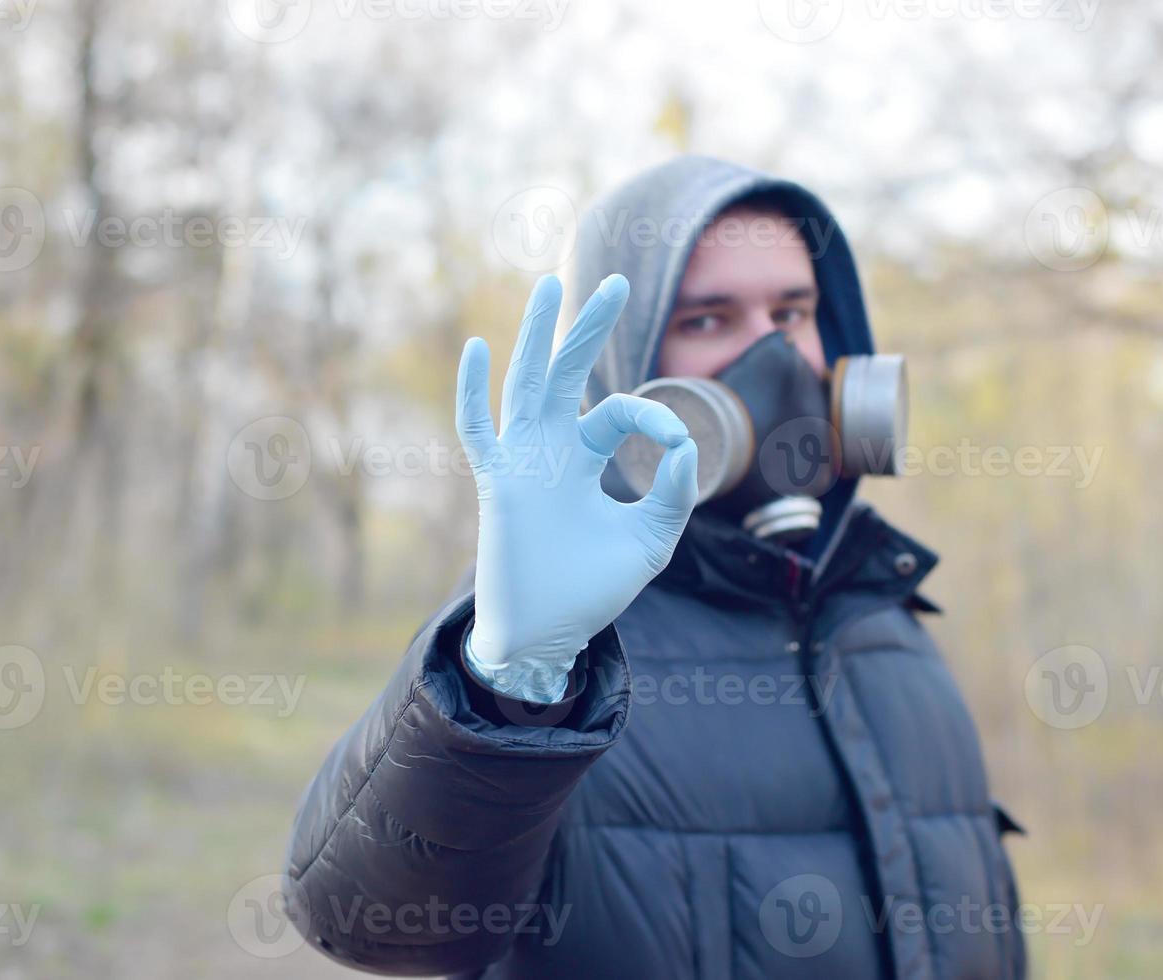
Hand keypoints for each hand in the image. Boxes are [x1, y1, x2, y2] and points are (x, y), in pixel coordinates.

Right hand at [456, 273, 698, 678]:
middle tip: (619, 281)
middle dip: (590, 327)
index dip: (656, 417)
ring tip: (549, 287)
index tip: (680, 446)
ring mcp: (521, 461)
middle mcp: (550, 449)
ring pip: (527, 384)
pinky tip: (478, 349)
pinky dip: (473, 392)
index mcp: (584, 457)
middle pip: (568, 372)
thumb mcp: (651, 541)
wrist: (547, 636)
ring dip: (538, 336)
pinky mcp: (498, 484)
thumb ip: (674, 496)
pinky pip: (477, 430)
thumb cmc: (594, 591)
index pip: (621, 411)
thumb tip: (688, 447)